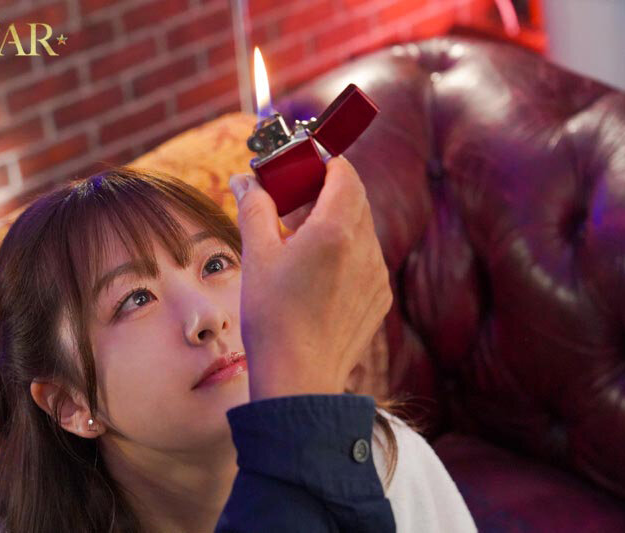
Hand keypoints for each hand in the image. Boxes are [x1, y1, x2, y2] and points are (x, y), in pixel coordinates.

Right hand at [228, 157, 392, 400]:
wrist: (299, 378)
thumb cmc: (273, 317)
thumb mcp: (257, 255)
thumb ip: (254, 208)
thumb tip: (245, 180)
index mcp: (336, 230)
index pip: (344, 173)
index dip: (323, 164)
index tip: (300, 167)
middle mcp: (365, 248)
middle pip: (354, 199)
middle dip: (325, 191)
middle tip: (293, 201)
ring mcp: (377, 275)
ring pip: (361, 230)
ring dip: (335, 223)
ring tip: (301, 241)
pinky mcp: (379, 298)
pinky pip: (366, 260)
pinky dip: (346, 253)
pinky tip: (318, 273)